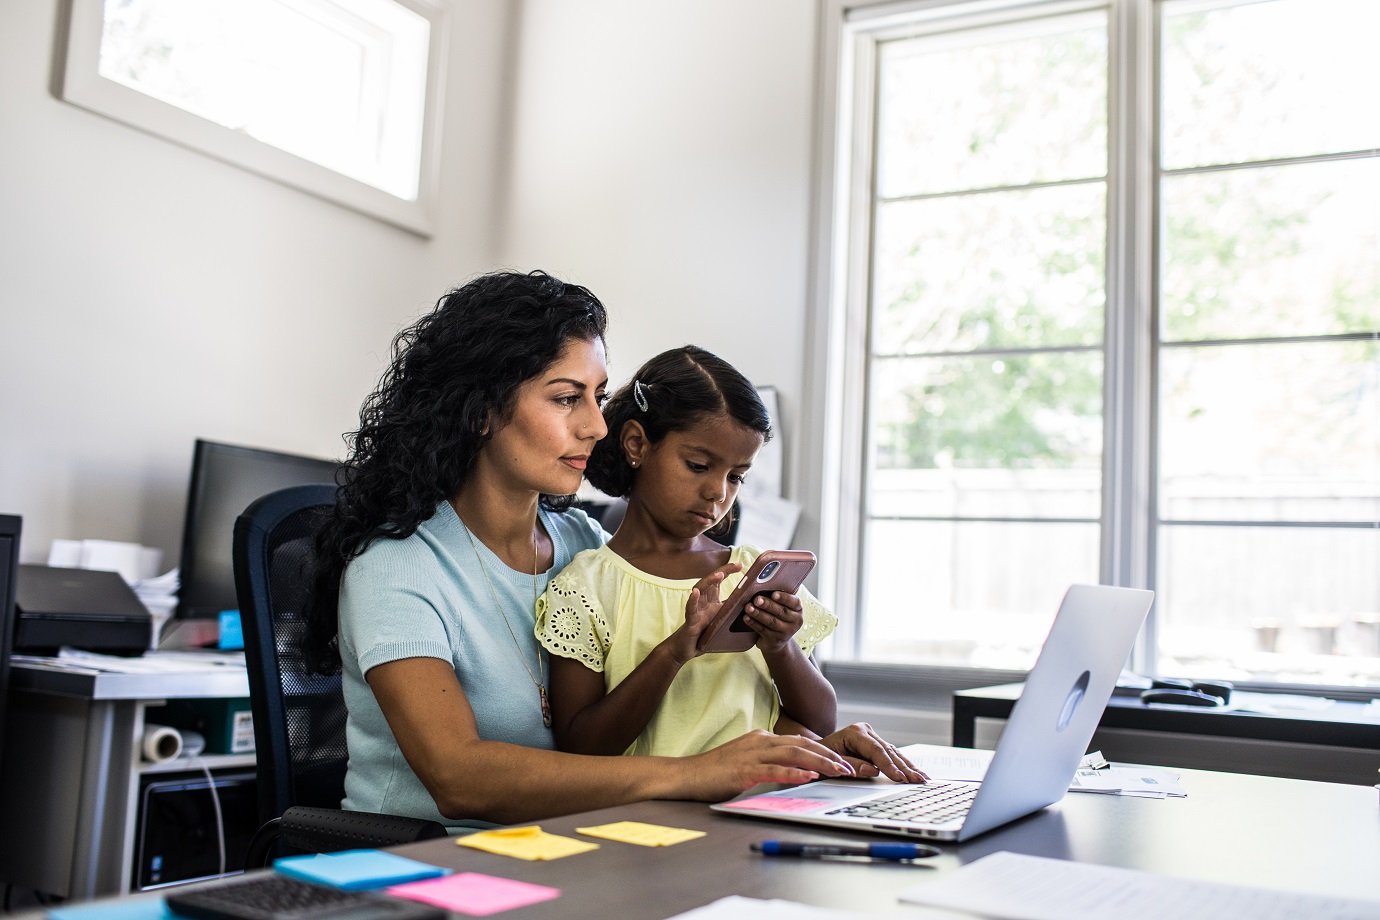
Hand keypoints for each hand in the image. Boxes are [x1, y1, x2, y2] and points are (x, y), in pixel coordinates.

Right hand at [665, 563, 740, 663]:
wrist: (687, 649)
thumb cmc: (703, 634)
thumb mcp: (720, 620)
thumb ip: (730, 611)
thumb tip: (750, 604)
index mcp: (710, 601)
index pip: (718, 582)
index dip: (728, 571)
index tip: (740, 564)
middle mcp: (702, 602)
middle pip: (710, 582)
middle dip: (723, 571)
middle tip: (736, 565)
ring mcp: (696, 610)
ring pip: (700, 590)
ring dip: (709, 581)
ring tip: (719, 575)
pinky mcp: (690, 621)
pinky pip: (690, 609)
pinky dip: (692, 600)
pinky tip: (695, 593)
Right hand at [676, 730, 855, 801]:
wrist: (686, 775)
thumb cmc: (715, 772)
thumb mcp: (748, 762)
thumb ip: (769, 762)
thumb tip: (794, 770)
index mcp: (762, 739)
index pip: (801, 742)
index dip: (825, 751)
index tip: (845, 761)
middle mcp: (760, 742)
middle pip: (803, 744)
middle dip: (830, 755)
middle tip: (852, 767)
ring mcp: (751, 755)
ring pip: (793, 754)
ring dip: (820, 762)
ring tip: (840, 771)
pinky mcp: (743, 770)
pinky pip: (773, 770)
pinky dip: (794, 772)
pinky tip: (809, 776)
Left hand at [743, 590, 804, 654]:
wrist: (777, 641)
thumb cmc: (778, 617)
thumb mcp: (782, 607)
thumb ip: (777, 598)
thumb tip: (764, 583)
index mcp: (798, 609)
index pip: (794, 602)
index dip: (784, 598)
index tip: (774, 594)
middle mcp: (795, 621)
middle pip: (781, 611)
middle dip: (767, 605)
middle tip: (756, 599)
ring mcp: (785, 632)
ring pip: (771, 621)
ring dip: (758, 613)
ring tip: (748, 607)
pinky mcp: (774, 640)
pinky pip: (762, 630)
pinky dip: (753, 623)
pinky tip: (746, 617)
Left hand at [817, 723, 928, 782]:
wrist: (814, 750)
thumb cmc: (820, 757)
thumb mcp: (830, 763)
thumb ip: (852, 766)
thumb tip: (873, 770)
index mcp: (855, 733)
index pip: (876, 751)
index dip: (889, 766)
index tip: (900, 778)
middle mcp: (866, 731)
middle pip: (889, 752)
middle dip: (905, 768)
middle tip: (919, 781)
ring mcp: (872, 736)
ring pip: (894, 753)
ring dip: (909, 767)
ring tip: (923, 779)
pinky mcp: (876, 744)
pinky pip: (893, 755)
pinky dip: (905, 765)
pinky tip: (916, 773)